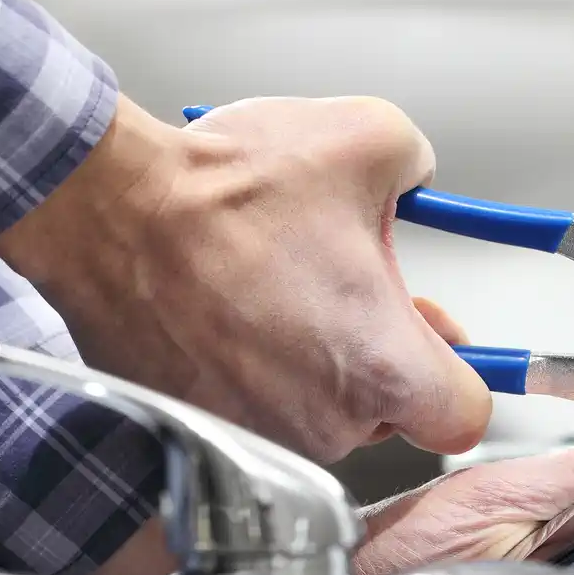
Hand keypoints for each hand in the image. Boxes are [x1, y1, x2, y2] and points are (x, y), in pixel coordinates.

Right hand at [0, 96, 491, 463]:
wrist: (110, 214)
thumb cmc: (225, 192)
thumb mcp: (367, 139)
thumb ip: (421, 168)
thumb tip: (418, 181)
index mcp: (384, 368)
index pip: (463, 417)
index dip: (458, 372)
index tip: (439, 339)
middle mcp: (327, 423)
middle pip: (388, 411)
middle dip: (377, 351)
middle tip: (346, 286)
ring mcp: (263, 435)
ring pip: (320, 411)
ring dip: (312, 361)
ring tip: (275, 289)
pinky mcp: (207, 430)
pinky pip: (254, 409)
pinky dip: (250, 370)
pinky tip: (229, 312)